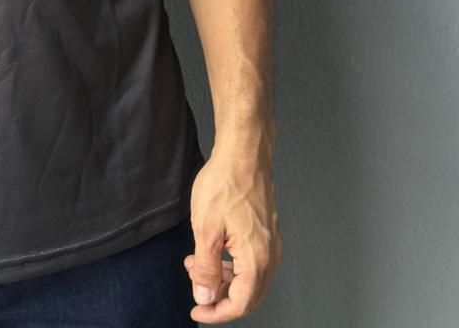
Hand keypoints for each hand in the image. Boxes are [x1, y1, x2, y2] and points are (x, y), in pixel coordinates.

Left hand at [182, 148, 282, 320]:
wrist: (243, 152)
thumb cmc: (226, 183)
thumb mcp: (205, 229)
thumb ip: (206, 269)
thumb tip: (205, 297)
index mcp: (257, 260)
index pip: (239, 304)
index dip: (216, 313)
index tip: (196, 311)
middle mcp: (269, 255)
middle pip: (247, 296)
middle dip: (218, 296)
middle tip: (195, 287)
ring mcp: (270, 243)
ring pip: (248, 279)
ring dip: (222, 279)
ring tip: (196, 265)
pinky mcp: (266, 232)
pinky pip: (250, 261)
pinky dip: (230, 264)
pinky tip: (212, 251)